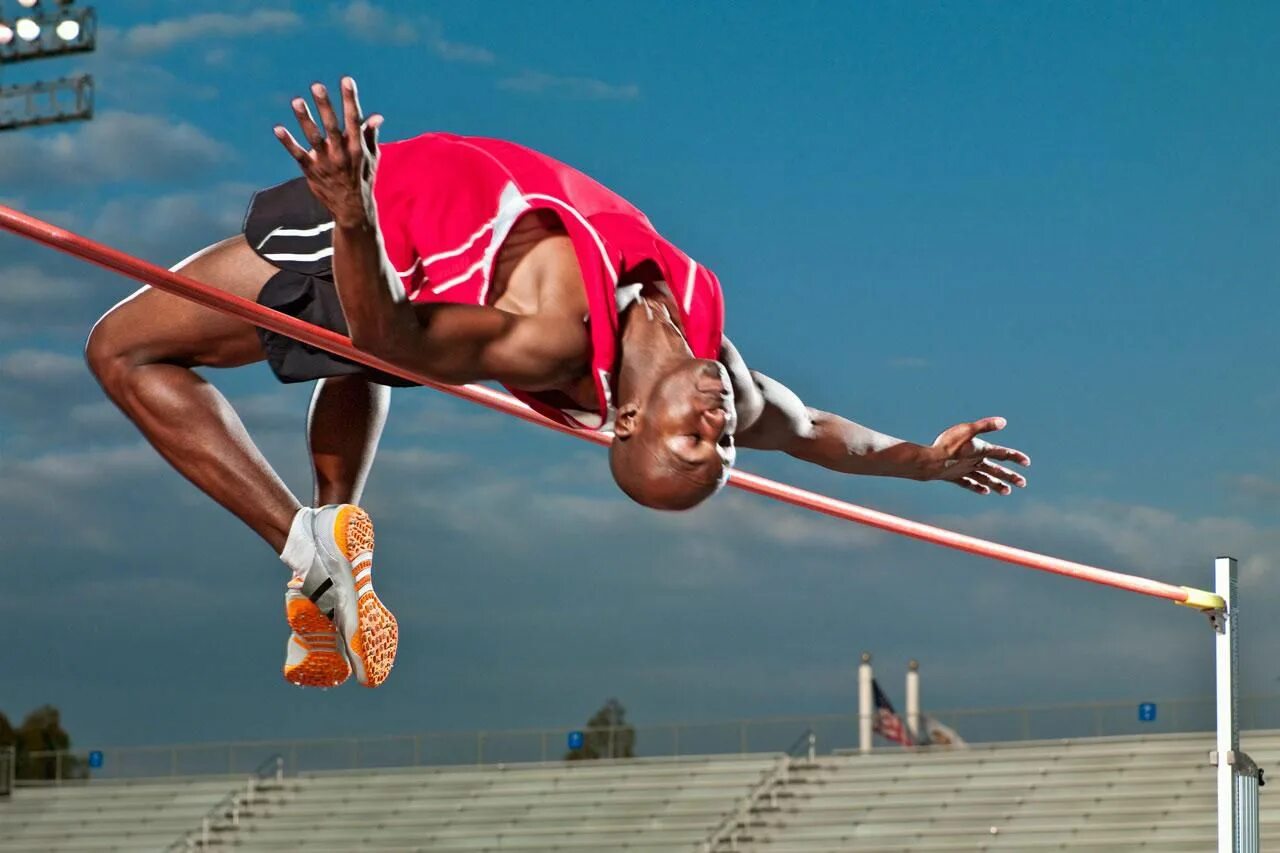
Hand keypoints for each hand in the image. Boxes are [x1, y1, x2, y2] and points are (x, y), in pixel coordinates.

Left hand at [273, 77, 383, 228]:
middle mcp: (342, 154)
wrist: (353, 210)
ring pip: (314, 138)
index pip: (354, 120)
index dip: (351, 99)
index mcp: (358, 148)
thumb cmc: (363, 179)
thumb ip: (370, 136)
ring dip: (304, 119)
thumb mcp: (372, 158)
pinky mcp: (311, 171)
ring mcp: (326, 163)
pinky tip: (278, 129)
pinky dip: (288, 142)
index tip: (347, 80)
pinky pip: (298, 155)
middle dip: (325, 106)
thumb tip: (376, 116)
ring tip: (296, 101)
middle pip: (332, 126)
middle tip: (317, 86)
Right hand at [922, 417, 1029, 494]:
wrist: (930, 462)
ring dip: (996, 485)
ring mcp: (965, 471)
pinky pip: (968, 483)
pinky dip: (977, 487)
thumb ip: (985, 426)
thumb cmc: (948, 444)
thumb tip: (1003, 422)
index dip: (1015, 457)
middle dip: (1010, 476)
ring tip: (1007, 492)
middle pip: (996, 470)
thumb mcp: (967, 429)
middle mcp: (975, 463)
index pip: (1002, 454)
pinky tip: (983, 491)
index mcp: (981, 451)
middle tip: (1023, 483)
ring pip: (984, 479)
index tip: (1027, 463)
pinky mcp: (954, 476)